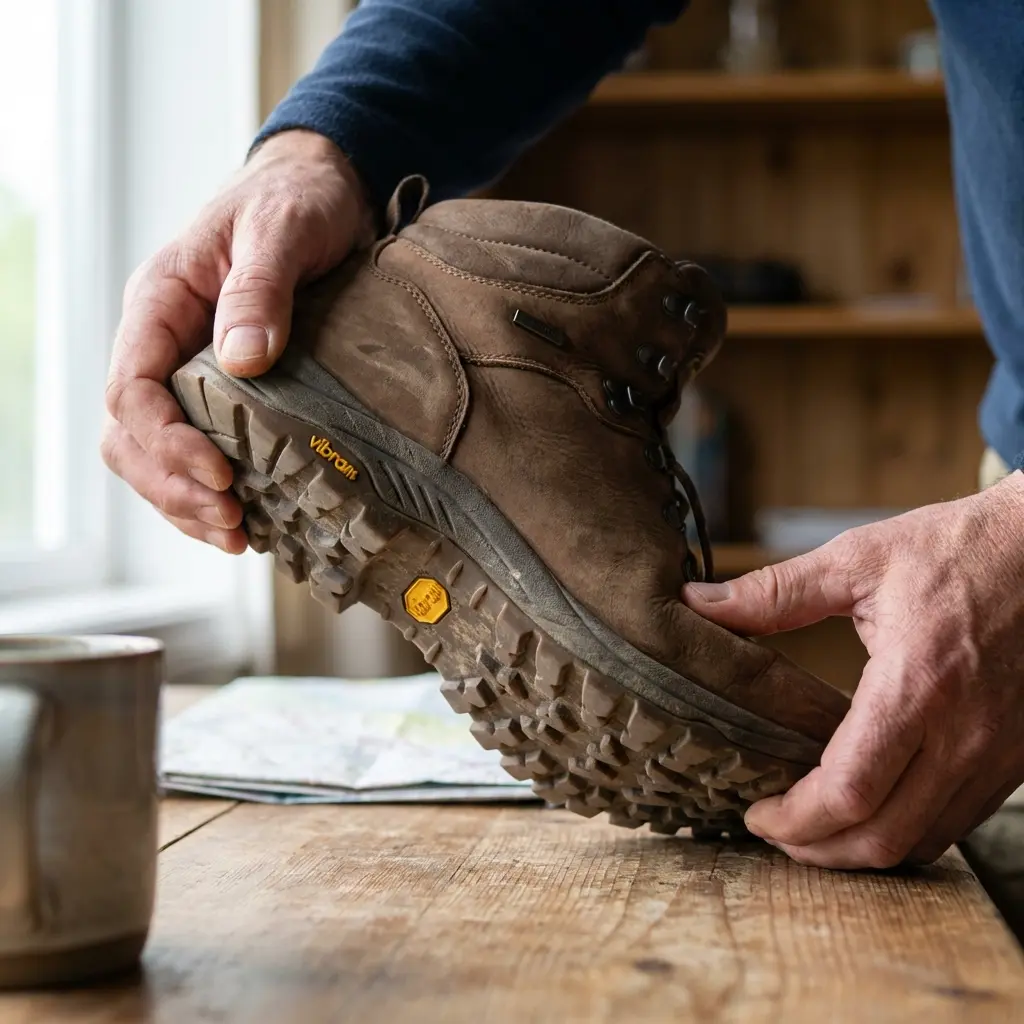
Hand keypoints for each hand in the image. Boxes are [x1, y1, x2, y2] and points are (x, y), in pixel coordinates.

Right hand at [102, 130, 373, 551]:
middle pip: (131, 433)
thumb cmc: (299, 198)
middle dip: (172, 485)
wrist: (322, 188)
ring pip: (155, 451)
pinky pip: (196, 447)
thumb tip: (242, 360)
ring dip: (187, 500)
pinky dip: (211, 489)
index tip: (219, 475)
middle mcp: (164, 340)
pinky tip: (247, 518)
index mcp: (161, 302)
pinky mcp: (223, 387)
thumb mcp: (283, 229)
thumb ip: (259, 289)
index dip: (164, 442)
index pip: (129, 388)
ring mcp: (189, 366)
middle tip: (232, 519)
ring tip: (238, 534)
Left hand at [684, 472, 1023, 868]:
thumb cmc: (955, 548)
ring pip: (924, 842)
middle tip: (775, 831)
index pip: (849, 790)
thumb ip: (774, 592)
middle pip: (884, 838)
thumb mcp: (858, 559)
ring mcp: (999, 754)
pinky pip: (957, 822)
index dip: (794, 820)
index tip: (756, 813)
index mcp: (918, 684)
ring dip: (862, 850)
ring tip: (814, 828)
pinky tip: (872, 808)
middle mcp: (965, 734)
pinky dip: (906, 832)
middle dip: (818, 851)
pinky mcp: (1016, 758)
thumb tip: (698, 602)